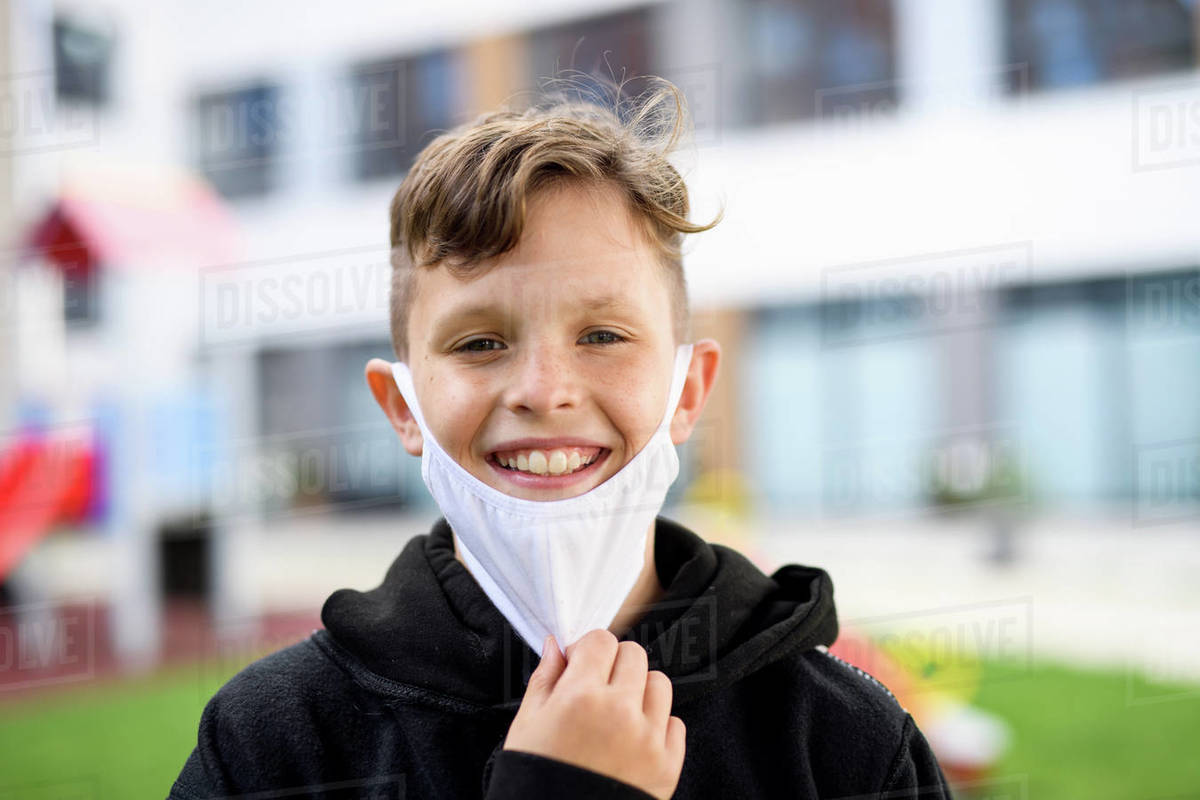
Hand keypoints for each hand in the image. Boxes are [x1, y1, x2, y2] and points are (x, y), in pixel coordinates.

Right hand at [503, 629, 685, 799]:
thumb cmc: (537, 781)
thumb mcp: (527, 725)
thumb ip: (545, 678)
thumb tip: (555, 646)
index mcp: (580, 697)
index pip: (602, 640)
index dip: (588, 650)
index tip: (581, 664)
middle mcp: (620, 713)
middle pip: (634, 655)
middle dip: (614, 665)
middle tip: (597, 689)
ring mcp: (648, 739)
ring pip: (659, 683)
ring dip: (639, 691)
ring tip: (616, 715)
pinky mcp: (667, 765)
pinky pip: (675, 723)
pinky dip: (657, 727)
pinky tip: (631, 741)